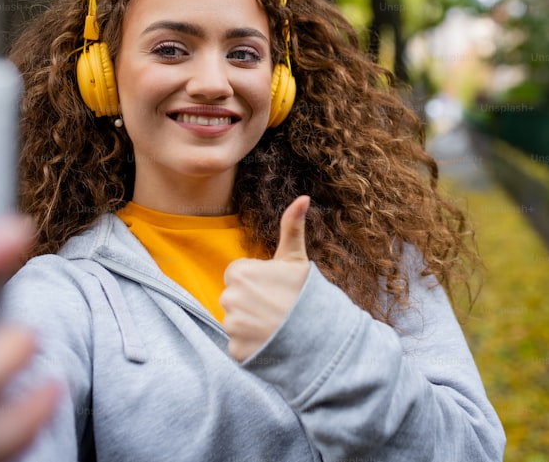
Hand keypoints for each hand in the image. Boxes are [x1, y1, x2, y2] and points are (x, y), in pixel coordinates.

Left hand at [221, 195, 310, 361]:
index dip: (257, 281)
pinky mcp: (235, 351)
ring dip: (251, 325)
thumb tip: (303, 197)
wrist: (320, 336)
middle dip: (250, 303)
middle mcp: (229, 299)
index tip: (274, 288)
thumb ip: (291, 227)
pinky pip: (239, 345)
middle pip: (234, 299)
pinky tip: (270, 342)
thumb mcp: (297, 259)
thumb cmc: (306, 294)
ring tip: (276, 325)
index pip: (237, 276)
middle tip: (277, 307)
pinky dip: (252, 346)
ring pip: (236, 322)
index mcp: (239, 273)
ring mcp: (231, 327)